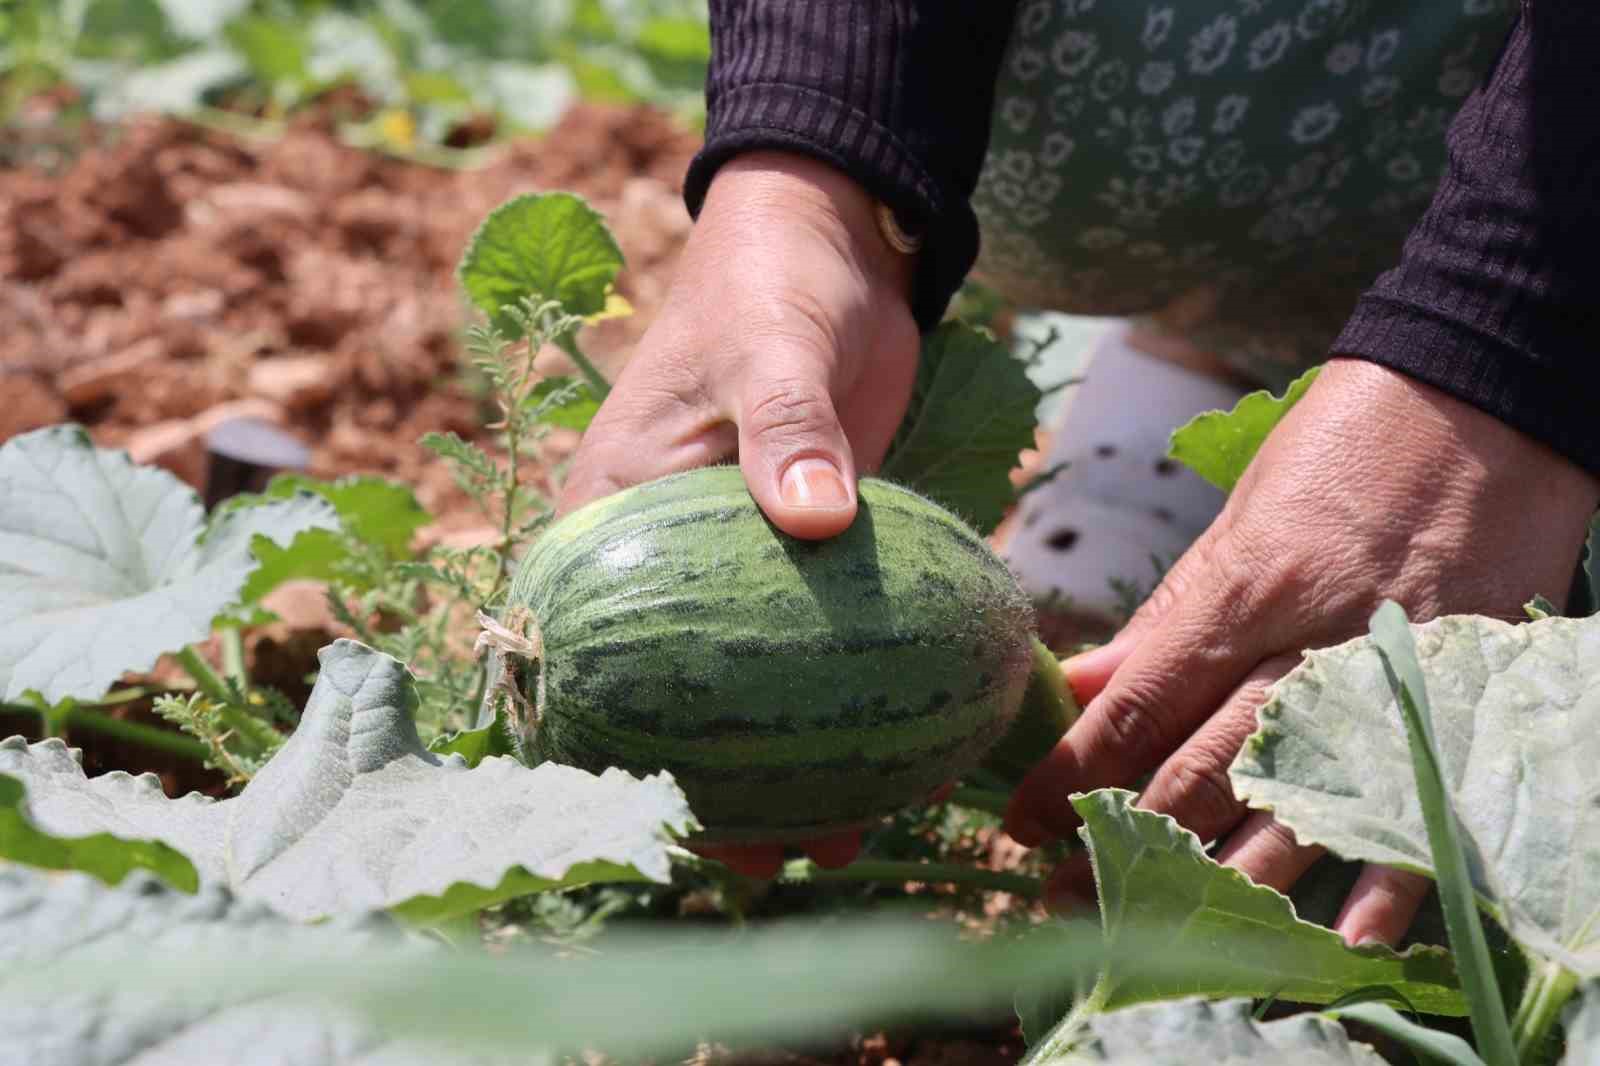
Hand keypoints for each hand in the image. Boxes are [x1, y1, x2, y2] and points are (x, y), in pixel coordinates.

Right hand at [559, 151, 921, 876]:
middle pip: (674, 695)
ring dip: (792, 762)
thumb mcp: (772, 347)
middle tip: (787, 853)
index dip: (618, 752)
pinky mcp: (803, 555)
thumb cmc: (772, 287)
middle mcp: (663, 557)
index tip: (673, 819)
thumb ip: (788, 429)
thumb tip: (818, 522)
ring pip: (751, 685)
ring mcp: (735, 563)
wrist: (830, 246)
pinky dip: (853, 696)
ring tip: (851, 833)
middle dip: (719, 785)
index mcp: (614, 519)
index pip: (590, 656)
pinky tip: (907, 748)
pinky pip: (818, 643)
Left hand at [1004, 358, 1599, 943]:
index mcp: (1240, 589)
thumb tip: (1077, 683)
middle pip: (1199, 768)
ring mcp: (1386, 678)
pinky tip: (1338, 941)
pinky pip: (1415, 806)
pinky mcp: (1459, 697)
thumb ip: (1165, 620)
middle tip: (1070, 891)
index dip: (1070, 776)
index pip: (1136, 706)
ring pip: (1289, 800)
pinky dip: (1377, 880)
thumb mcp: (1239, 523)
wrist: (1486, 401)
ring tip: (1153, 922)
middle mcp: (1305, 643)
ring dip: (1217, 875)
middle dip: (1124, 840)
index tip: (1020, 824)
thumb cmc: (1342, 452)